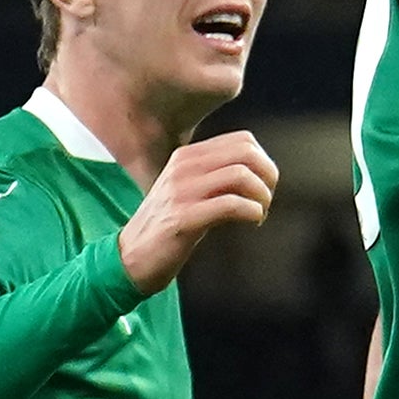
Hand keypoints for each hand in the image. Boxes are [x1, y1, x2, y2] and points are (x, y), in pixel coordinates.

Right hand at [116, 132, 278, 293]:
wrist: (131, 257)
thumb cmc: (167, 226)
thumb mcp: (188, 189)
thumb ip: (214, 176)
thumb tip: (257, 173)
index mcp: (188, 156)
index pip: (243, 140)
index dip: (264, 162)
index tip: (264, 187)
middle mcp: (184, 167)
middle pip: (246, 153)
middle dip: (268, 176)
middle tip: (266, 200)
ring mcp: (181, 191)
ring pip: (241, 175)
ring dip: (262, 196)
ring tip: (260, 213)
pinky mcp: (183, 218)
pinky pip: (230, 204)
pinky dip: (252, 212)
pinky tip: (252, 222)